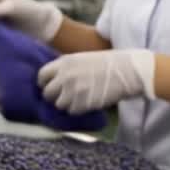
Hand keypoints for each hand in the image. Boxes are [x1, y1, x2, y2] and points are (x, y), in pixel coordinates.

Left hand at [38, 49, 156, 113]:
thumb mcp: (82, 58)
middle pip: (47, 93)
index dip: (45, 83)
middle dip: (54, 96)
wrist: (127, 70)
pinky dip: (77, 110)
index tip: (50, 86)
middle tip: (64, 96)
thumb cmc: (108, 62)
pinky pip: (72, 111)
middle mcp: (65, 76)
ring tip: (78, 100)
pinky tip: (86, 103)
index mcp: (64, 62)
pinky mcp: (83, 103)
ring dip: (66, 104)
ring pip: (58, 105)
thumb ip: (66, 68)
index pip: (41, 76)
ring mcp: (73, 91)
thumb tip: (55, 79)